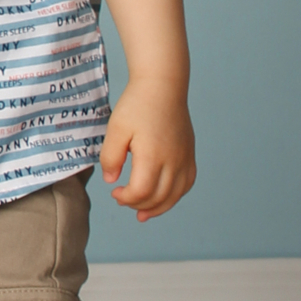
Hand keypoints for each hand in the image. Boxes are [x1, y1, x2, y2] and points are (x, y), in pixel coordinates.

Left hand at [98, 78, 195, 221]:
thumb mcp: (116, 129)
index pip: (142, 192)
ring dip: (159, 207)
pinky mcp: (189, 154)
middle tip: (122, 200)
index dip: (127, 199)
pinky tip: (164, 198)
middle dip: (139, 205)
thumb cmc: (137, 105)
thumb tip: (112, 180)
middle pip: (159, 197)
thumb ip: (111, 157)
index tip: (114, 193)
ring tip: (142, 213)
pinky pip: (187, 183)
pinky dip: (175, 195)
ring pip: (176, 194)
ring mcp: (184, 158)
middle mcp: (173, 161)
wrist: (163, 86)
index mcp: (153, 156)